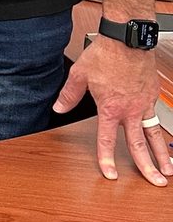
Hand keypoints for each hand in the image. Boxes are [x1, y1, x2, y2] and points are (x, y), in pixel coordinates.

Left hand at [54, 33, 170, 185]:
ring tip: (168, 170)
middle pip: (139, 145)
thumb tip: (58, 108)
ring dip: (162, 154)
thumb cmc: (105, 54)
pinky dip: (160, 129)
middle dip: (147, 167)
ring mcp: (145, 103)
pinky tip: (163, 138)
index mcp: (111, 109)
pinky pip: (157, 116)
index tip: (111, 174)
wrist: (127, 38)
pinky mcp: (153, 94)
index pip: (107, 141)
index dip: (107, 159)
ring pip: (155, 134)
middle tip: (156, 182)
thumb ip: (69, 96)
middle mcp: (131, 110)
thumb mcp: (79, 75)